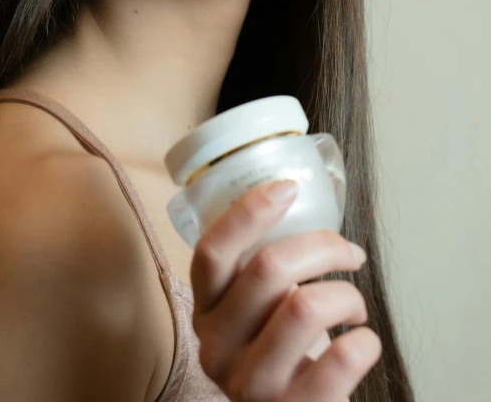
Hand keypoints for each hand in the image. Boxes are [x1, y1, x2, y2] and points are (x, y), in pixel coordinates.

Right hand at [190, 179, 381, 400]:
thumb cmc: (281, 352)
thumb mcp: (253, 312)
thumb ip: (259, 270)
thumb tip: (299, 200)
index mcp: (205, 310)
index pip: (213, 251)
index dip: (249, 211)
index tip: (288, 187)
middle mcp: (216, 347)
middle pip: (269, 268)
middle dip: (324, 246)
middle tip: (349, 252)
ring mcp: (250, 385)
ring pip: (306, 307)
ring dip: (347, 295)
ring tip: (353, 306)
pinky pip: (340, 358)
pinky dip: (365, 340)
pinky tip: (362, 342)